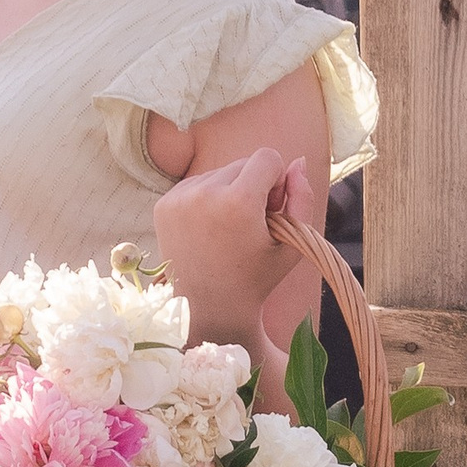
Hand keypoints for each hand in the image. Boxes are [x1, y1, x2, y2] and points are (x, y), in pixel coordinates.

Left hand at [151, 148, 322, 354]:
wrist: (207, 309)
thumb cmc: (256, 279)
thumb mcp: (292, 244)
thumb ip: (303, 199)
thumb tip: (297, 161)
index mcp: (238, 202)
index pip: (267, 157)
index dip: (276, 182)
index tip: (270, 210)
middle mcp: (205, 194)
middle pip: (242, 163)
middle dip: (253, 186)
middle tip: (250, 225)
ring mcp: (179, 199)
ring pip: (219, 172)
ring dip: (229, 192)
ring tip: (228, 230)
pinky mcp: (163, 204)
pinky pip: (196, 184)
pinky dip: (207, 200)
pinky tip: (209, 230)